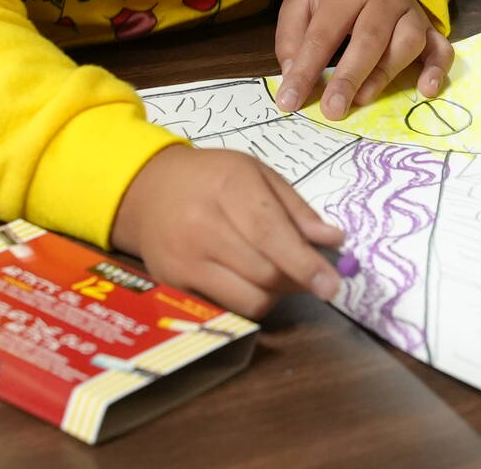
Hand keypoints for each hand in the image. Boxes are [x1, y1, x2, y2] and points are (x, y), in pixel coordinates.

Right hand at [110, 146, 342, 316]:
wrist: (147, 191)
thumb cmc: (211, 177)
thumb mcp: (256, 173)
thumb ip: (296, 208)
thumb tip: (333, 242)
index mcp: (228, 186)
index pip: (270, 233)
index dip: (304, 262)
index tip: (332, 284)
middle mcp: (201, 226)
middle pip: (264, 273)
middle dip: (297, 279)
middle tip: (310, 272)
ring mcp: (184, 261)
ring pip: (248, 299)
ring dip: (276, 294)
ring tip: (279, 273)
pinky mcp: (175, 286)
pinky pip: (228, 308)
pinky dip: (249, 300)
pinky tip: (250, 279)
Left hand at [272, 0, 454, 118]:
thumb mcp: (300, 2)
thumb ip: (291, 39)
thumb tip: (294, 79)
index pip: (322, 36)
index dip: (306, 71)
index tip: (290, 101)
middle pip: (368, 40)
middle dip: (349, 78)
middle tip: (332, 110)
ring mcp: (409, 11)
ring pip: (407, 43)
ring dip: (386, 74)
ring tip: (364, 99)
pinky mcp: (427, 25)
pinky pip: (440, 47)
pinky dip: (438, 69)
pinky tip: (427, 90)